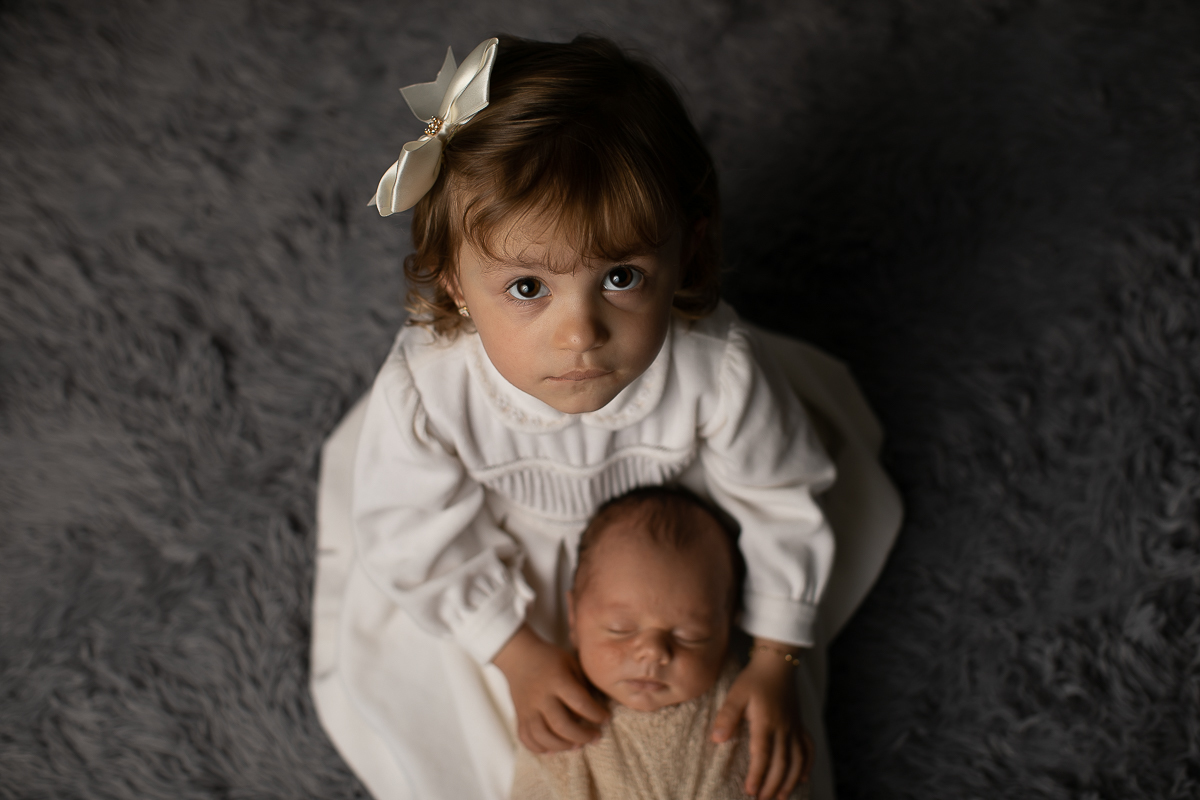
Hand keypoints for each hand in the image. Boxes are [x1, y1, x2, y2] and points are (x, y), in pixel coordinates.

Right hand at [493, 624, 608, 752]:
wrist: (518, 655)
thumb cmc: (549, 658)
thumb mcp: (570, 662)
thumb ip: (581, 684)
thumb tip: (592, 710)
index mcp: (557, 680)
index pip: (580, 703)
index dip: (596, 714)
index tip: (606, 718)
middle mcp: (541, 696)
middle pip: (561, 725)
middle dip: (582, 736)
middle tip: (595, 736)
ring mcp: (527, 708)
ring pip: (543, 736)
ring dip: (562, 746)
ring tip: (576, 745)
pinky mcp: (519, 716)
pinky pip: (527, 738)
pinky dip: (540, 748)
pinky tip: (554, 748)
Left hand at [711, 639, 812, 799]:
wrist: (777, 663)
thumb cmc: (754, 679)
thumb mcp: (735, 694)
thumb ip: (727, 717)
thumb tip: (717, 739)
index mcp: (766, 722)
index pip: (763, 755)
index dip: (758, 776)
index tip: (750, 792)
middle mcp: (784, 728)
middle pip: (781, 764)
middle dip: (771, 786)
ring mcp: (794, 727)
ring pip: (797, 760)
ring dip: (790, 781)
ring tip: (780, 797)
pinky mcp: (800, 725)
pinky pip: (808, 748)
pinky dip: (807, 765)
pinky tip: (803, 778)